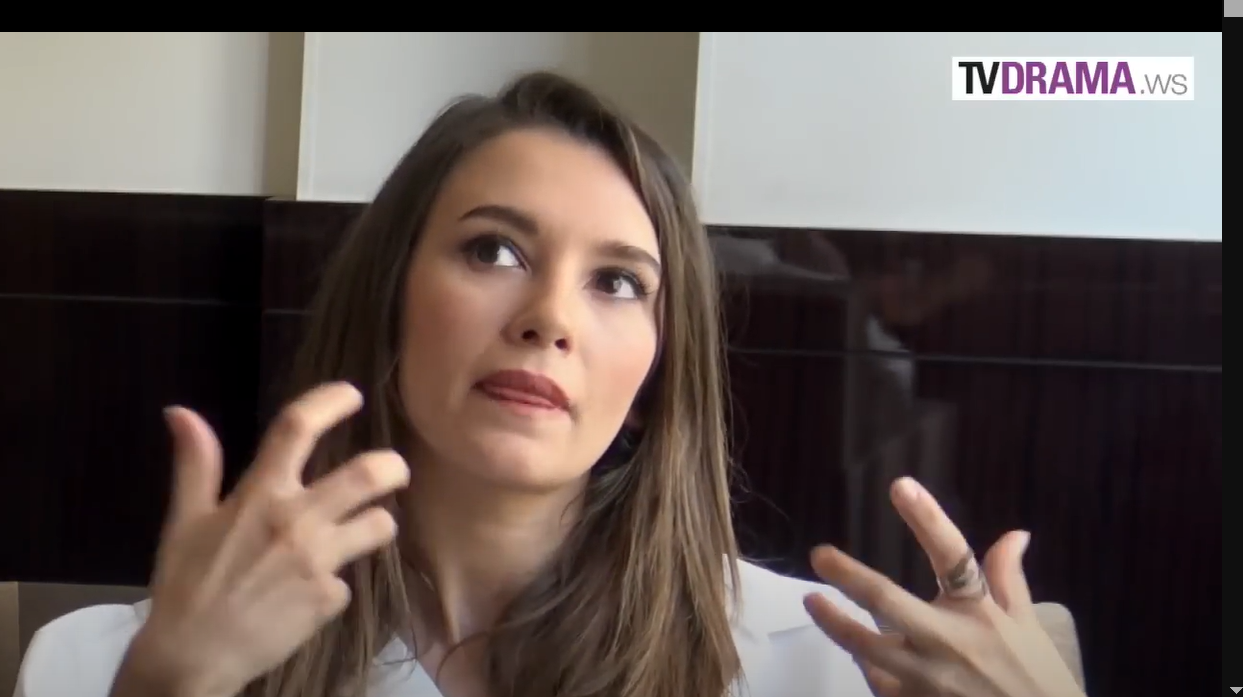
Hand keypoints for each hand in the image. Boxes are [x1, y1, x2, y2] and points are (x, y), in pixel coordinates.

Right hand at [115, 383, 409, 696]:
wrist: (192, 658)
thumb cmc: (185, 586)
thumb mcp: (184, 520)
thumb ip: (195, 464)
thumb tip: (181, 412)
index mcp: (258, 494)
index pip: (297, 428)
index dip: (330, 402)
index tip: (351, 394)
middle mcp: (296, 520)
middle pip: (368, 475)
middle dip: (392, 466)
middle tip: (394, 470)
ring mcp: (318, 560)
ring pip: (380, 524)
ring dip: (379, 523)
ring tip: (368, 528)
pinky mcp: (330, 599)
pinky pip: (349, 580)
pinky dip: (336, 582)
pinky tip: (313, 593)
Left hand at [803, 478, 1084, 696]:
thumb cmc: (1036, 678)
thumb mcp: (1028, 625)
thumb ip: (1008, 578)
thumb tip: (1015, 534)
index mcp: (981, 612)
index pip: (953, 556)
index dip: (927, 519)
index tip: (900, 485)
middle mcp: (950, 642)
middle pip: (887, 600)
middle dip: (848, 576)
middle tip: (819, 555)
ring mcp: (927, 679)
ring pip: (865, 646)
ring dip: (835, 622)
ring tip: (814, 601)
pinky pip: (877, 682)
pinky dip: (867, 667)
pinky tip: (859, 656)